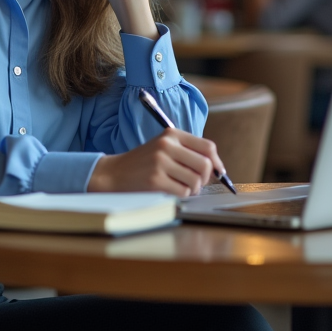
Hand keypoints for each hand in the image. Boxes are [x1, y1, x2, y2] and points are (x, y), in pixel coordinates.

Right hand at [87, 129, 227, 196]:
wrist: (113, 173)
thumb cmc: (143, 163)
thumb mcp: (163, 148)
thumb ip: (187, 152)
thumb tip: (216, 169)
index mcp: (171, 135)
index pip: (208, 147)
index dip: (217, 162)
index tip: (217, 172)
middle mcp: (167, 146)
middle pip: (205, 165)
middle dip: (205, 179)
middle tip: (197, 183)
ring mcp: (160, 163)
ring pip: (195, 181)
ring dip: (193, 189)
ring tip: (181, 187)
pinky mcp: (155, 180)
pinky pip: (183, 192)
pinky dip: (182, 195)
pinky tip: (171, 191)